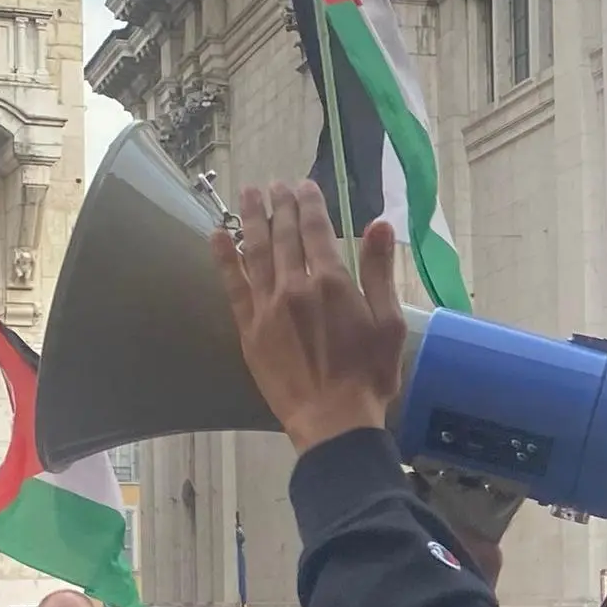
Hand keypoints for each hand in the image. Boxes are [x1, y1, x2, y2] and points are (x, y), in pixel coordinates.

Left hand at [213, 183, 411, 452]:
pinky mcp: (249, 329)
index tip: (303, 186)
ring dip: (250, 219)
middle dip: (279, 205)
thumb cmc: (369, 376)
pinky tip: (217, 235)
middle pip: (284, 235)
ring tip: (246, 193)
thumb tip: (379, 224)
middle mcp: (295, 286)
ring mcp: (268, 307)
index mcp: (333, 283)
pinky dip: (225, 258)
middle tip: (273, 184)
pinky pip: (233, 285)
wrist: (332, 421)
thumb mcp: (390, 323)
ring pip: (256, 251)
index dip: (309, 204)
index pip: (316, 230)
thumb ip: (380, 272)